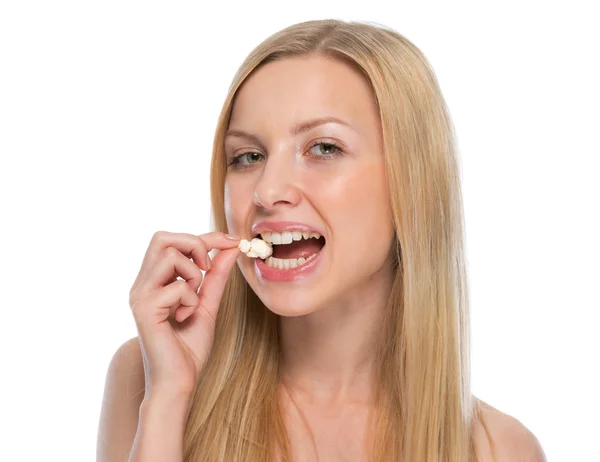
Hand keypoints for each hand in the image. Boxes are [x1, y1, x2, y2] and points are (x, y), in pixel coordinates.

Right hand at [128, 231, 239, 397]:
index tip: (232, 241)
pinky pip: (178, 285)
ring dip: (193, 274)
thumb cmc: (189, 349)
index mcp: (153, 281)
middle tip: (207, 269)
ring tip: (193, 300)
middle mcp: (142, 284)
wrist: (179, 383)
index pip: (173, 241)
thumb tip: (231, 247)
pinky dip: (191, 299)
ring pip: (169, 254)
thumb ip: (216, 276)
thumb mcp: (208, 304)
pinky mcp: (144, 308)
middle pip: (162, 237)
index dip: (205, 236)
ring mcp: (140, 295)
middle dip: (195, 244)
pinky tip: (184, 318)